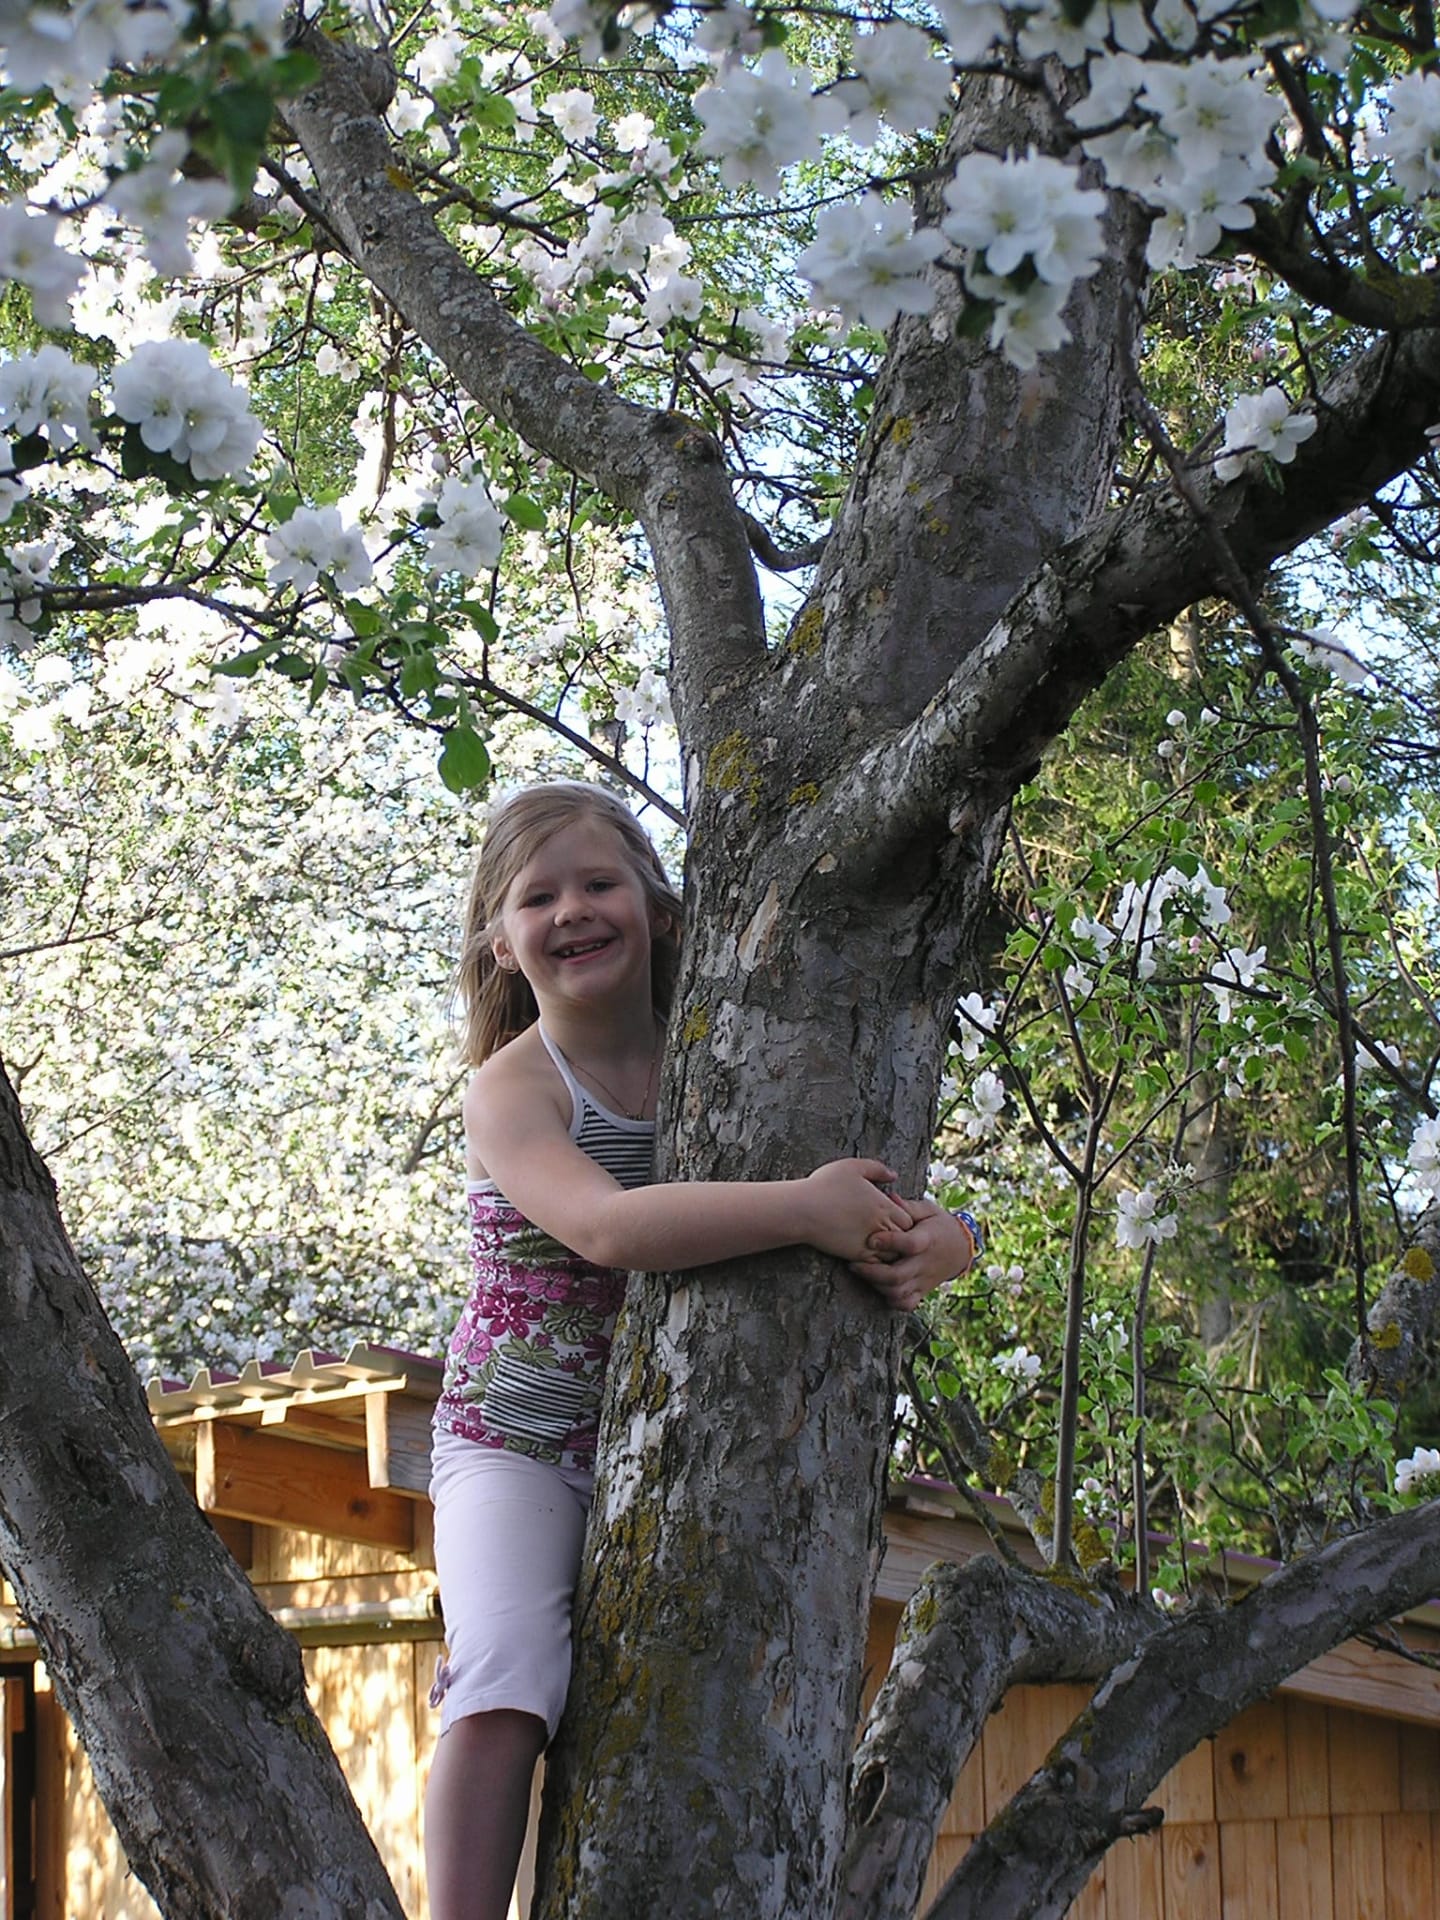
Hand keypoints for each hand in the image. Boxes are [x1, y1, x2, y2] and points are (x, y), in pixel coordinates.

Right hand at [799, 1158, 912, 1262]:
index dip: (903, 1219)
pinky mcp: (857, 1256)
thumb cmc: (824, 1185)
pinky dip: (877, 1263)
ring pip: (893, 1255)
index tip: (891, 1217)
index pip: (909, 1220)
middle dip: (900, 1238)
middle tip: (889, 1234)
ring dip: (890, 1251)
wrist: (802, 1210)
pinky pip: (877, 1265)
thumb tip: (893, 1176)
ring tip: (880, 1246)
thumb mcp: (852, 1167)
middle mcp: (881, 1225)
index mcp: (884, 1205)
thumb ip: (877, 1169)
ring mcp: (870, 1243)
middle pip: (905, 1239)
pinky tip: (868, 1255)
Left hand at [849, 1196, 975, 1311]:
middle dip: (872, 1272)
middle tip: (853, 1264)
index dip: (890, 1242)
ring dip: (877, 1286)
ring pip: (898, 1292)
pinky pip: (906, 1304)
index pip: (910, 1244)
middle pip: (898, 1276)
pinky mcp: (922, 1291)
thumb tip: (889, 1197)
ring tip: (863, 1274)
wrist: (961, 1248)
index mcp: (927, 1239)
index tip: (871, 1239)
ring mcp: (923, 1280)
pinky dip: (891, 1300)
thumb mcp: (928, 1210)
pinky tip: (880, 1289)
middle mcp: (925, 1263)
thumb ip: (908, 1206)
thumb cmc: (939, 1225)